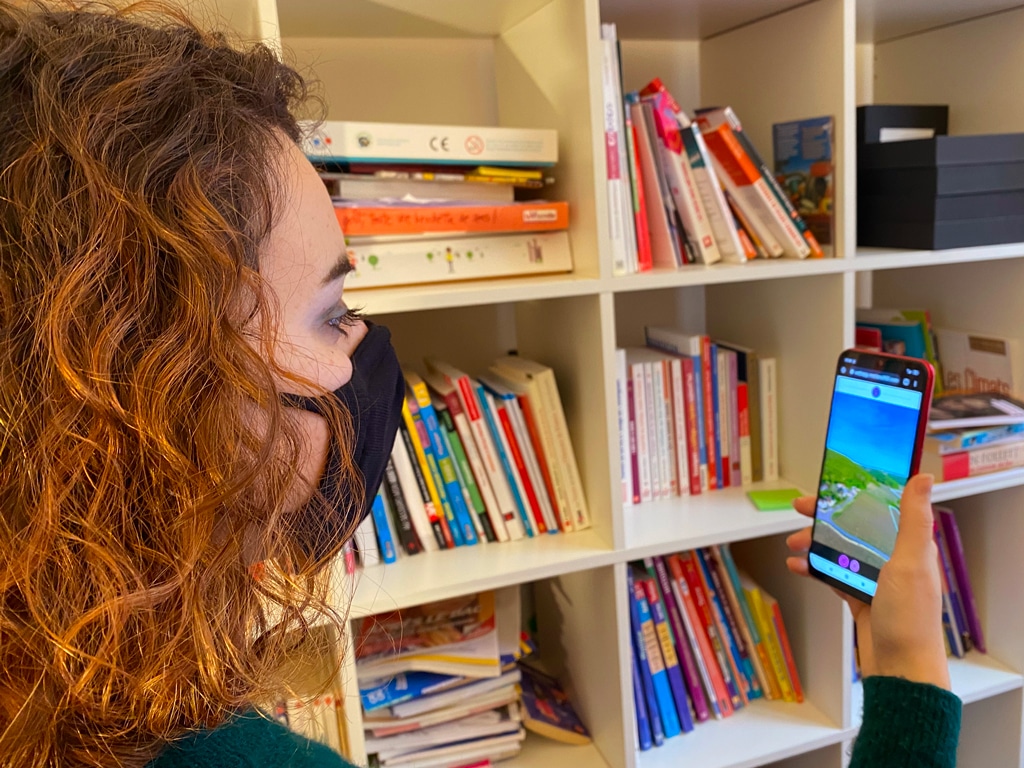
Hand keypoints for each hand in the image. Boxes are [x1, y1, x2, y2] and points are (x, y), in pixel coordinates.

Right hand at [785, 474, 949, 689]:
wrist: (899, 668)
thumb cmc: (908, 617)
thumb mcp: (909, 562)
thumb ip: (913, 520)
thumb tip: (923, 478)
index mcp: (910, 546)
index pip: (880, 507)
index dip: (854, 492)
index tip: (829, 484)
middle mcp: (893, 559)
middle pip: (855, 526)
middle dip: (826, 517)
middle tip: (799, 509)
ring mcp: (875, 579)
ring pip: (839, 549)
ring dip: (815, 543)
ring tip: (793, 544)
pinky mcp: (860, 597)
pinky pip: (832, 574)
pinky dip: (813, 568)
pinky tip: (797, 566)